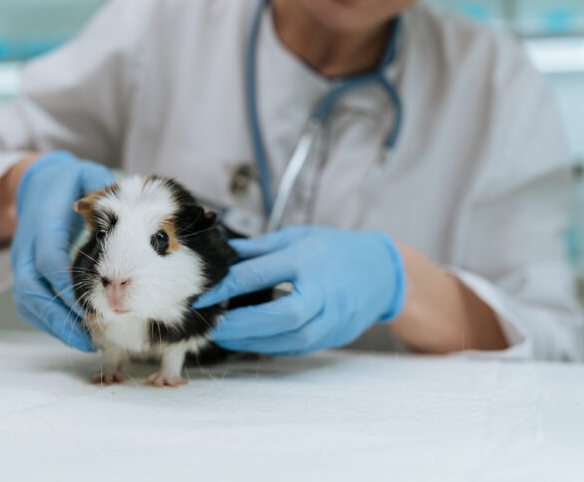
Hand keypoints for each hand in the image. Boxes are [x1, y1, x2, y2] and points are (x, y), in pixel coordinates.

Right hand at [10, 151, 114, 350]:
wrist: (35, 184)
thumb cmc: (67, 184)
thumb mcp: (85, 175)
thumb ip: (102, 187)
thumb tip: (125, 203)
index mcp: (42, 223)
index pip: (48, 257)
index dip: (66, 284)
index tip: (90, 305)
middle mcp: (24, 246)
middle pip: (31, 289)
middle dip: (58, 317)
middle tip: (89, 338)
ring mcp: (20, 263)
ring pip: (28, 302)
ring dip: (54, 326)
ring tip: (86, 343)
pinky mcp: (24, 275)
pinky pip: (30, 305)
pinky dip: (50, 323)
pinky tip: (76, 333)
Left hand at [194, 225, 405, 354]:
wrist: (381, 272)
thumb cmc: (336, 250)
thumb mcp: (297, 237)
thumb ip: (258, 249)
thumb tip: (222, 255)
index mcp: (308, 258)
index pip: (262, 273)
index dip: (228, 286)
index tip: (202, 295)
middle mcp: (323, 291)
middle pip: (281, 315)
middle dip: (242, 324)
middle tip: (212, 325)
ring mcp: (333, 317)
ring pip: (291, 339)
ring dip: (253, 341)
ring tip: (224, 337)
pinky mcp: (334, 336)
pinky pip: (298, 347)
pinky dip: (271, 346)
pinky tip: (249, 343)